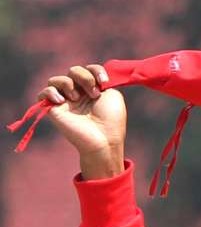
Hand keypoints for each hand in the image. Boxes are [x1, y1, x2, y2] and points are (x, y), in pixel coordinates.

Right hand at [37, 64, 125, 178]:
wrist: (104, 139)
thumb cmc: (112, 120)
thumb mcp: (113, 95)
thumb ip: (102, 81)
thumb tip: (92, 75)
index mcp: (93, 89)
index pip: (89, 69)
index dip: (95, 71)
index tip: (104, 82)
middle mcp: (79, 94)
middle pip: (73, 70)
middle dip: (84, 77)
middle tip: (94, 95)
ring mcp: (66, 101)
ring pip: (57, 79)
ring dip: (68, 84)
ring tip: (77, 99)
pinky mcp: (54, 109)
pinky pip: (43, 93)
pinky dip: (51, 92)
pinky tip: (61, 101)